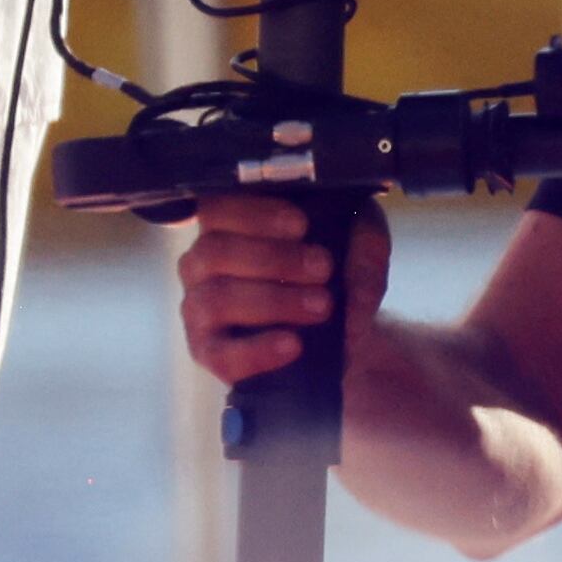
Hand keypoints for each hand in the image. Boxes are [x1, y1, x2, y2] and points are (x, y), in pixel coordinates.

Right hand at [178, 193, 391, 384]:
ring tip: (321, 307)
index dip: (252, 214)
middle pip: (215, 251)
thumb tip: (357, 230)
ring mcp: (199, 309)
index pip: (215, 209)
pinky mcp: (210, 353)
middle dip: (273, 258)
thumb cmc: (332, 284)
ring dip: (273, 300)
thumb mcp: (358, 255)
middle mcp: (201, 265)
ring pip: (217, 298)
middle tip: (323, 268)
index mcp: (225, 229)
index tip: (301, 225)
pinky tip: (294, 345)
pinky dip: (259, 348)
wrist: (338, 343)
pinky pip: (221, 353)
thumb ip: (362, 239)